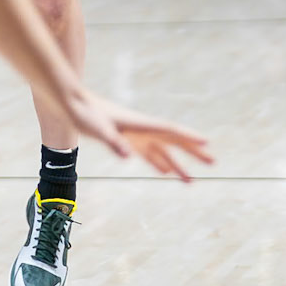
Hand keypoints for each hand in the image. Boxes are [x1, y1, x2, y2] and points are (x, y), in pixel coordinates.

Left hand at [58, 90, 212, 180]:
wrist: (72, 103)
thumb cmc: (85, 113)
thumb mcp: (97, 129)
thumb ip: (113, 142)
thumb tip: (128, 156)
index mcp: (139, 124)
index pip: (170, 130)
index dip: (189, 137)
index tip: (207, 143)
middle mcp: (142, 129)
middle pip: (173, 141)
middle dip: (193, 152)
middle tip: (213, 162)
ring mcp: (135, 135)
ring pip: (163, 151)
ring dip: (178, 164)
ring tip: (192, 181)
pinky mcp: (126, 140)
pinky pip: (148, 154)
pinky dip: (159, 163)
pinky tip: (165, 173)